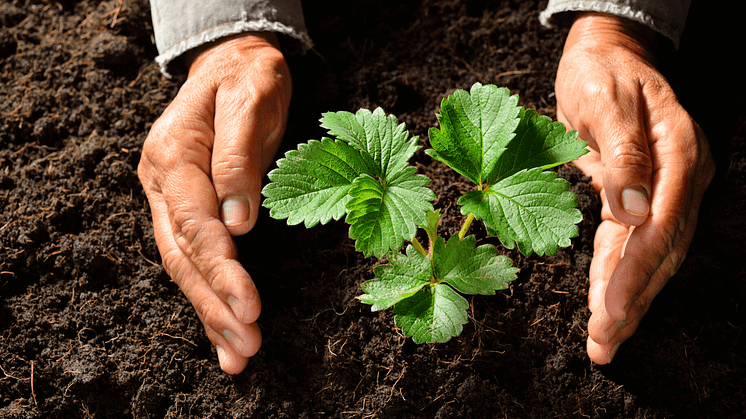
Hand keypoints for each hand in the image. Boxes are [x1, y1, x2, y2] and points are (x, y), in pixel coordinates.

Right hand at [138, 32, 290, 373]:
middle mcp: (162, 183)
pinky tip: (224, 335)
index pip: (195, 224)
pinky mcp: (187, 211)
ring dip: (211, 313)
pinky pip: (193, 260)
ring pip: (185, 267)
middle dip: (216, 304)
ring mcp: (169, 200)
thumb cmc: (247, 78)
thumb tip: (238, 223)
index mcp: (173, 156)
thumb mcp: (250, 101)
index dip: (222, 268)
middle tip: (247, 344)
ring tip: (238, 354)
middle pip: (184, 256)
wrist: (233, 64)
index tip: (249, 305)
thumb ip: (239, 159)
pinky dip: (209, 298)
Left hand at [554, 13, 714, 363]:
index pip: (663, 225)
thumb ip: (621, 155)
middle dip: (632, 301)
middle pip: (660, 251)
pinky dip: (614, 276)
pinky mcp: (641, 196)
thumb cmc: (601, 71)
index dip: (637, 272)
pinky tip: (603, 306)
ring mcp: (666, 190)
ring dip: (626, 299)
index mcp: (679, 153)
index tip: (611, 309)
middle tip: (605, 343)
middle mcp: (680, 178)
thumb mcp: (605, 101)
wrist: (606, 54)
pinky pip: (629, 243)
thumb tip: (631, 213)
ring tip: (604, 341)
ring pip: (648, 256)